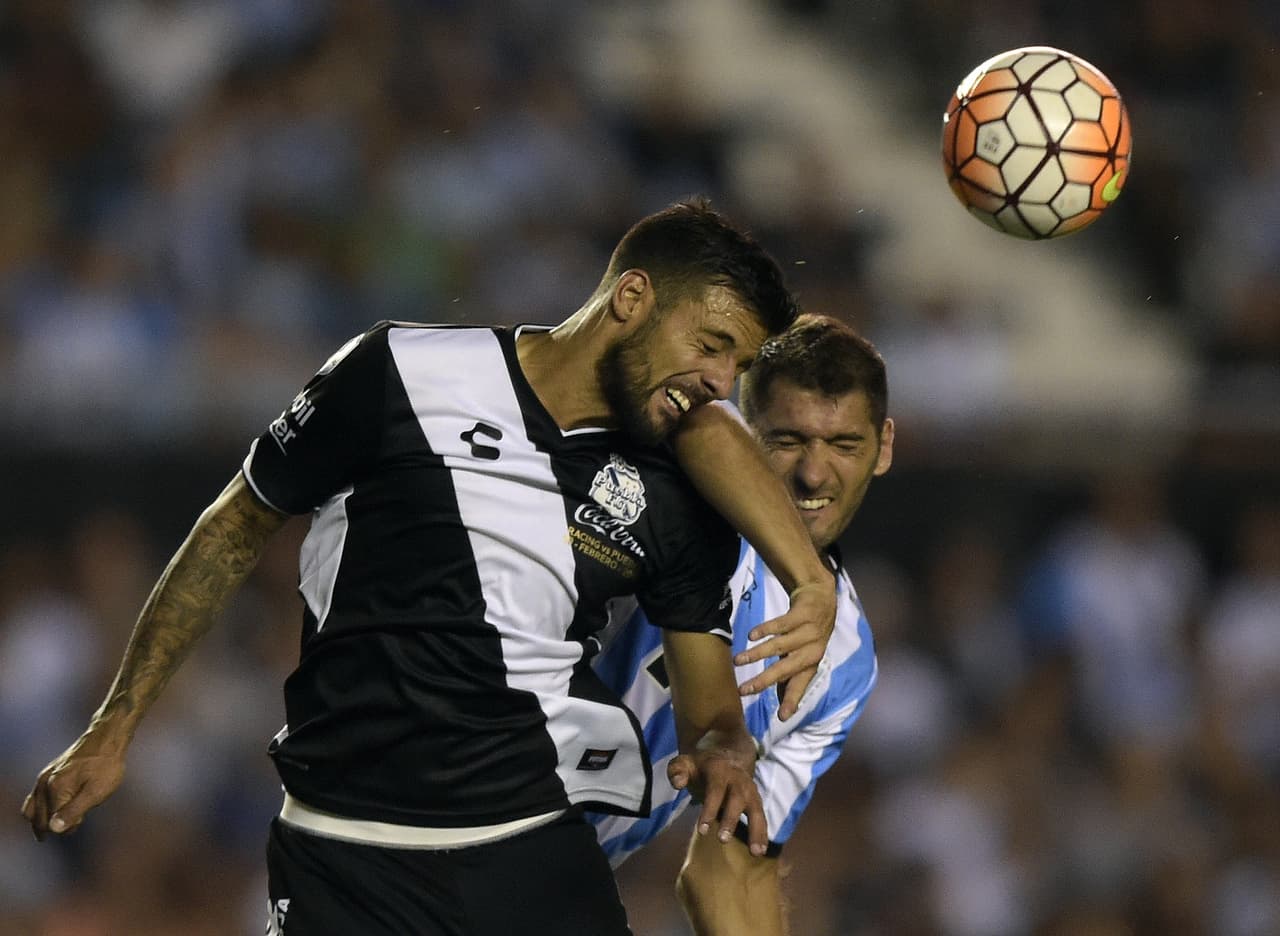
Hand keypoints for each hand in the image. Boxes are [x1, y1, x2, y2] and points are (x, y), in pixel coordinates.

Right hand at [22, 726, 127, 840]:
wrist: (106, 739)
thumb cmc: (105, 766)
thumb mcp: (96, 792)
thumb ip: (74, 811)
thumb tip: (54, 829)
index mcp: (55, 790)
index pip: (53, 824)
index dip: (70, 826)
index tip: (83, 817)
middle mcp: (43, 785)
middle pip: (38, 820)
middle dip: (54, 826)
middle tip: (75, 822)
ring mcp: (43, 778)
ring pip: (32, 811)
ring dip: (43, 820)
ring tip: (58, 823)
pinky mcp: (46, 774)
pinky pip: (35, 799)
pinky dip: (41, 809)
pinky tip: (54, 810)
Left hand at [668, 732, 766, 856]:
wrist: (726, 755)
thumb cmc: (700, 767)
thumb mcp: (685, 763)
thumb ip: (677, 771)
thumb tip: (677, 783)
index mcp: (719, 770)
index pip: (714, 790)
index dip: (709, 810)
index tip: (702, 831)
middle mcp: (738, 780)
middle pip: (737, 799)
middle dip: (731, 820)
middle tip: (722, 840)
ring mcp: (750, 791)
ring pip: (756, 809)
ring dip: (757, 831)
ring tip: (756, 852)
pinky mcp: (756, 802)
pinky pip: (761, 818)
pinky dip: (763, 834)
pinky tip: (760, 852)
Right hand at [734, 579, 835, 719]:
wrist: (820, 598)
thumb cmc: (807, 632)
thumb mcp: (801, 655)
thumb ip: (790, 677)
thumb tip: (780, 704)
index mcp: (811, 663)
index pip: (800, 685)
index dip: (791, 700)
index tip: (782, 717)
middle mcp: (812, 650)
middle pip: (786, 669)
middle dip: (764, 681)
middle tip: (743, 690)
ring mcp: (808, 632)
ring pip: (779, 646)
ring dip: (757, 655)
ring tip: (737, 661)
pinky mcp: (802, 615)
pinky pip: (780, 624)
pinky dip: (765, 630)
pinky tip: (751, 636)